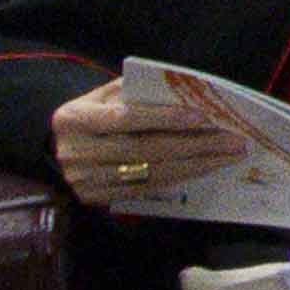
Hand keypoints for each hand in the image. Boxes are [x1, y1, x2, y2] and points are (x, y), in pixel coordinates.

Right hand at [47, 72, 253, 209]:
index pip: (126, 119)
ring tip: (229, 155)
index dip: (164, 118)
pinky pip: (147, 188)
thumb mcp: (102, 95)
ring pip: (151, 172)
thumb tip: (185, 91)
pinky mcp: (96, 198)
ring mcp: (85, 179)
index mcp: (75, 119)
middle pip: (145, 149)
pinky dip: (180, 177)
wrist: (56, 149)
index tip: (202, 116)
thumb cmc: (90, 114)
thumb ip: (134, 92)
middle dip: (195, 144)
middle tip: (233, 139)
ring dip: (197, 164)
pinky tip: (205, 168)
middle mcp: (77, 152)